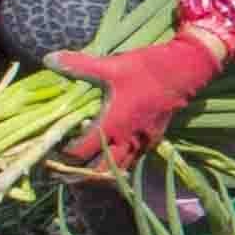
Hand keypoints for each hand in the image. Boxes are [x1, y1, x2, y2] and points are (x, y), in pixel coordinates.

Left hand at [46, 31, 219, 175]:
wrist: (186, 70)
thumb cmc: (147, 69)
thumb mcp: (110, 66)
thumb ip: (78, 66)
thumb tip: (48, 59)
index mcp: (112, 125)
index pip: (81, 152)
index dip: (63, 156)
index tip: (50, 152)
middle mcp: (127, 139)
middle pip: (100, 172)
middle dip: (79, 175)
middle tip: (61, 173)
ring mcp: (143, 141)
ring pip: (119, 169)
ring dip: (99, 173)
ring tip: (82, 169)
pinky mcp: (154, 138)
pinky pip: (133, 159)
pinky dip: (118, 164)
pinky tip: (110, 155)